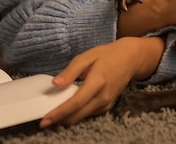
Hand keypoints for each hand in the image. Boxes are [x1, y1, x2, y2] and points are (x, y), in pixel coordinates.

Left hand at [39, 36, 163, 127]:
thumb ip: (70, 71)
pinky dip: (77, 114)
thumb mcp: (87, 56)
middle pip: (78, 115)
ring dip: (68, 118)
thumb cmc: (107, 55)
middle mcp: (103, 96)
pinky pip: (89, 114)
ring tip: (54, 114)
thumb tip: (55, 84)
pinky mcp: (107, 107)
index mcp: (97, 81)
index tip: (45, 120)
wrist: (130, 59)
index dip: (59, 113)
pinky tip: (68, 110)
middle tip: (44, 121)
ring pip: (83, 117)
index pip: (75, 102)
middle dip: (60, 120)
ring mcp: (106, 103)